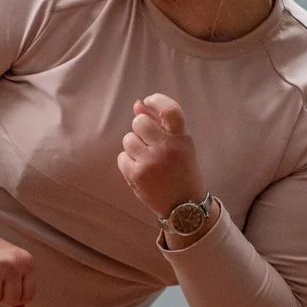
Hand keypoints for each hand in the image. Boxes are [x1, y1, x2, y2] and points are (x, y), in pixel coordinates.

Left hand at [116, 92, 205, 217]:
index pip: (170, 110)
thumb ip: (160, 123)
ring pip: (128, 139)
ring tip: (148, 159)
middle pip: (139, 121)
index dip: (157, 100)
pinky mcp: (137, 175)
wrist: (184, 206)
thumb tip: (137, 103)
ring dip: (134, 147)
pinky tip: (141, 171)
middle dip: (140, 129)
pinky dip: (128, 163)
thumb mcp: (179, 146)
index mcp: (182, 139)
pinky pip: (122, 157)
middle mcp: (167, 148)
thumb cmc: (181, 170)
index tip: (148, 100)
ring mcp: (151, 162)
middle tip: (149, 142)